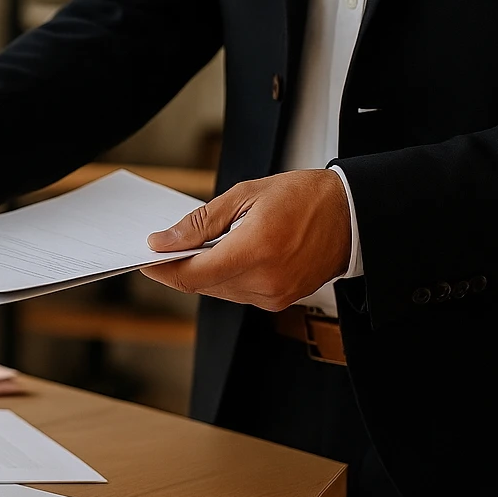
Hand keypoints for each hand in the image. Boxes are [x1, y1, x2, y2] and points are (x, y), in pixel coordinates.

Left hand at [139, 170, 350, 310]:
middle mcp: (266, 281)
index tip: (144, 257)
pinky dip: (224, 277)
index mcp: (256, 250)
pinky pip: (238, 293)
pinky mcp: (280, 301)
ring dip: (202, 272)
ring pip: (217, 291)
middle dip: (179, 267)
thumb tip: (164, 240)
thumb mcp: (245, 195)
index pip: (193, 274)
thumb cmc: (304, 197)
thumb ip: (200, 222)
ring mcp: (275, 295)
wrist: (352, 216)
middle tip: (165, 246)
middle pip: (201, 285)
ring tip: (198, 246)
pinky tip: (225, 256)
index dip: (162, 269)